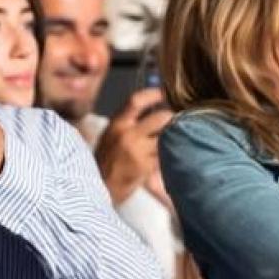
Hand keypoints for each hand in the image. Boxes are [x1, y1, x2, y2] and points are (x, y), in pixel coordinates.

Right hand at [94, 88, 172, 203]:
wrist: (100, 186)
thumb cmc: (106, 158)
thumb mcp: (110, 134)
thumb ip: (128, 120)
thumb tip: (153, 106)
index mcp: (117, 123)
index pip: (136, 100)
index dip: (153, 94)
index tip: (164, 92)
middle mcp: (127, 135)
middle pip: (161, 117)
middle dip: (172, 117)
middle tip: (177, 118)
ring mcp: (138, 152)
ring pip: (166, 137)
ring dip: (174, 136)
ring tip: (177, 135)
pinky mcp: (146, 167)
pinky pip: (164, 155)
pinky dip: (170, 153)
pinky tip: (171, 153)